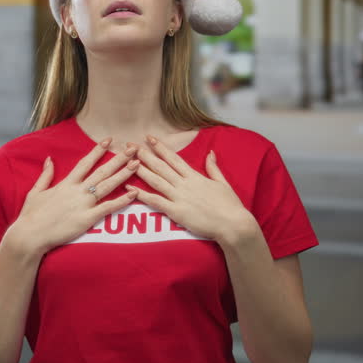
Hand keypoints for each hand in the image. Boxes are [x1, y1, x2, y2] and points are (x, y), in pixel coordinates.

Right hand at [12, 139, 140, 254]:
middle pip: (102, 171)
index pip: (85, 163)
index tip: (109, 140)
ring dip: (123, 174)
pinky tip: (134, 194)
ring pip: (107, 186)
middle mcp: (77, 191)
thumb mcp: (35, 191)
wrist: (29, 235)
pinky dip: (121, 201)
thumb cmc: (31, 216)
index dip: (98, 151)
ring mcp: (83, 204)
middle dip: (118, 159)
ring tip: (137, 164)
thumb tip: (49, 159)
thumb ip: (45, 175)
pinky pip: (107, 208)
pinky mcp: (86, 219)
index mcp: (66, 183)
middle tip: (132, 149)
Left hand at [125, 135, 256, 244]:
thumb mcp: (223, 183)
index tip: (150, 138)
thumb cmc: (230, 206)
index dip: (161, 148)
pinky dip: (142, 195)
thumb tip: (210, 153)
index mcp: (195, 176)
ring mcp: (180, 198)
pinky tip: (131, 190)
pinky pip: (156, 202)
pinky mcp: (177, 212)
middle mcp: (185, 184)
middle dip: (146, 155)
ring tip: (128, 162)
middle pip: (161, 167)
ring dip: (141, 171)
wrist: (233, 224)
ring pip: (156, 181)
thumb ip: (213, 168)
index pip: (174, 158)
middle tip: (132, 146)